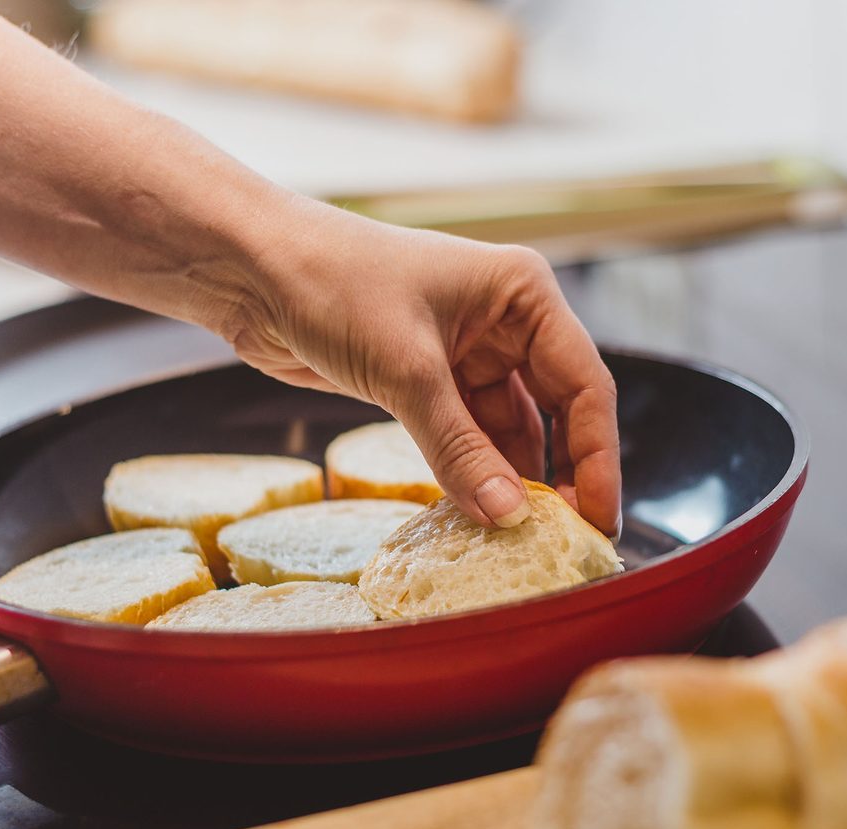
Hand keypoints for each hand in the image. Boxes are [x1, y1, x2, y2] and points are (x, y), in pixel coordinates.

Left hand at [226, 198, 621, 535]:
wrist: (249, 270)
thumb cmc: (331, 284)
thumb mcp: (406, 371)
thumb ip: (461, 449)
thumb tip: (509, 517)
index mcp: (523, 295)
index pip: (584, 386)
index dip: (597, 458)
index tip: (597, 520)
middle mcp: (506, 324)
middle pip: (557, 413)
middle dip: (564, 475)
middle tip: (567, 540)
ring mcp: (468, 355)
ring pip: (511, 432)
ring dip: (513, 482)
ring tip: (519, 539)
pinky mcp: (430, 383)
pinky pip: (469, 439)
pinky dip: (473, 475)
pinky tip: (477, 514)